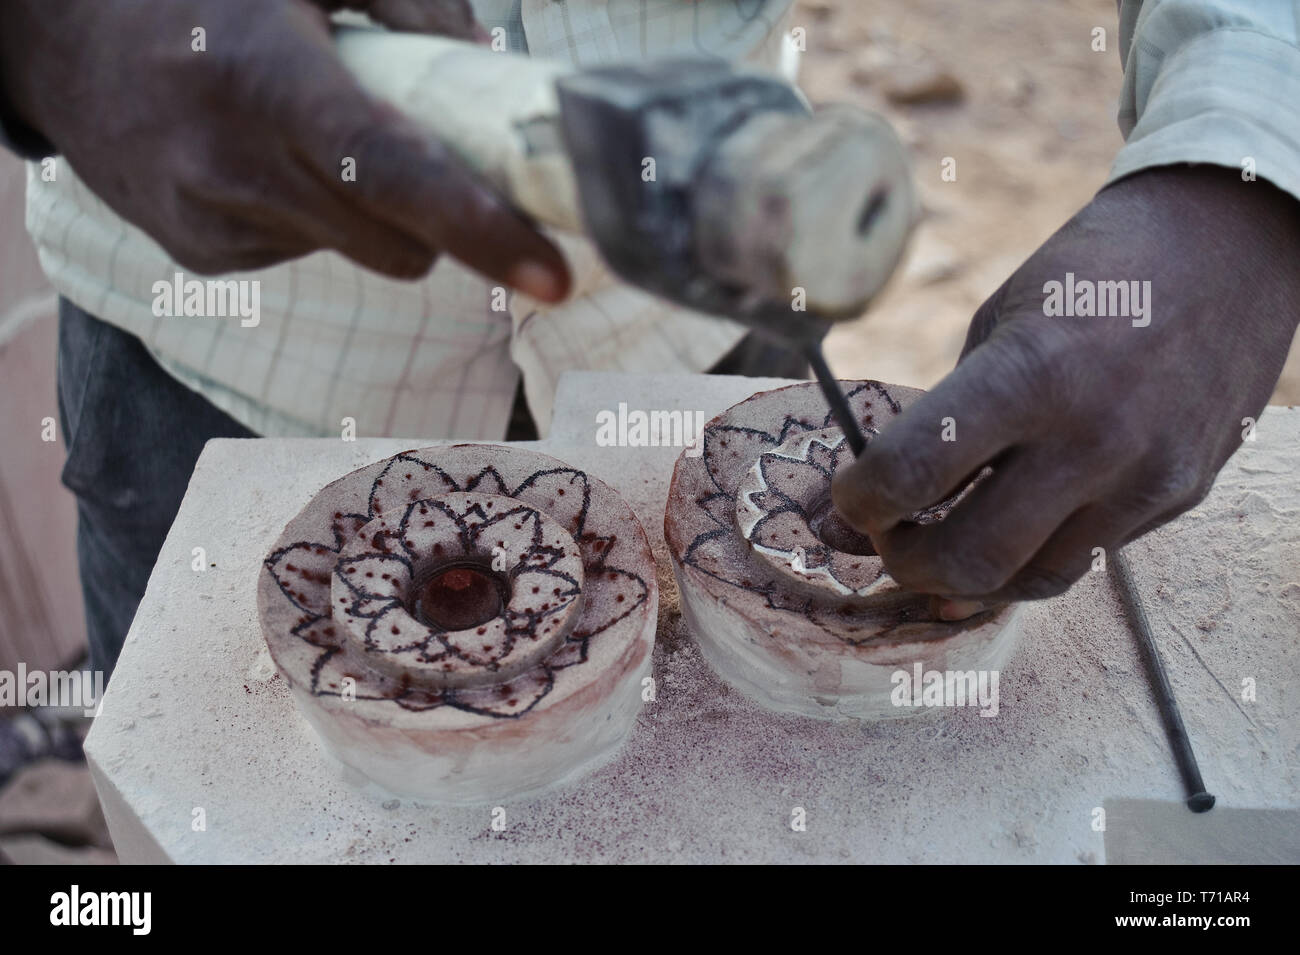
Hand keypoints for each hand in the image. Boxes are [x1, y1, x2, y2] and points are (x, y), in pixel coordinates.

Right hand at [0, 0, 569, 297]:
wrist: (60, 37)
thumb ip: (410, 4)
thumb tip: (492, 63)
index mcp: (266, 80)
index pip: (394, 174)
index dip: (481, 228)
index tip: (552, 274)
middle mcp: (233, 166)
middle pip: (398, 244)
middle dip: (440, 221)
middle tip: (446, 164)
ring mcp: (212, 223)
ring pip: (358, 251)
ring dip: (371, 209)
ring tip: (317, 134)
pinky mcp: (202, 255)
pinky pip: (308, 250)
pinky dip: (316, 212)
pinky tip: (270, 159)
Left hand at [832, 166, 1299, 610]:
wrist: (1230, 248)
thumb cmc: (1095, 273)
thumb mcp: (1003, 320)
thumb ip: (956, 410)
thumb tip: (900, 487)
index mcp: (1030, 374)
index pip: (911, 473)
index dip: (860, 500)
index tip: (849, 497)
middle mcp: (1091, 439)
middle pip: (969, 558)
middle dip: (905, 561)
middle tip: (887, 537)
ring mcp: (1144, 479)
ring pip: (1030, 580)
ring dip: (970, 575)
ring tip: (944, 540)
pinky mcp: (1179, 498)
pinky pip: (1085, 557)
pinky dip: (1033, 554)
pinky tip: (1013, 526)